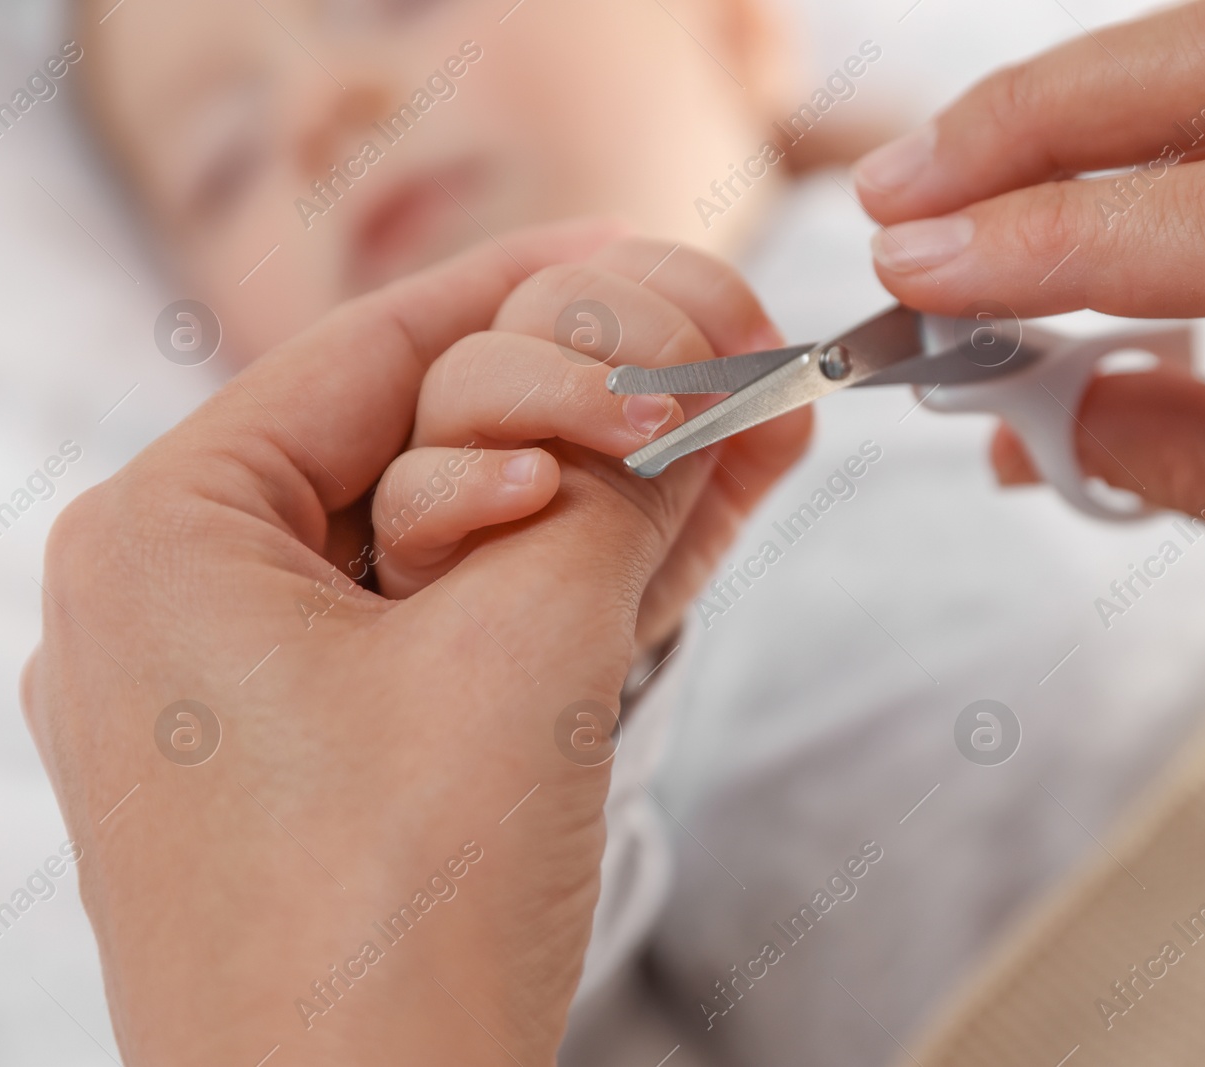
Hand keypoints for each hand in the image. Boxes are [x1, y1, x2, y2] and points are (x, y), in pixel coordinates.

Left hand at [20, 220, 801, 1064]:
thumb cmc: (390, 926)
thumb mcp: (525, 650)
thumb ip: (607, 486)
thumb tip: (685, 371)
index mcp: (167, 536)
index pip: (372, 351)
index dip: (533, 291)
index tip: (648, 253)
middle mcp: (184, 605)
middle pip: (423, 447)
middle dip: (593, 407)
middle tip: (725, 357)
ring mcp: (250, 697)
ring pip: (460, 551)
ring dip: (606, 500)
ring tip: (745, 430)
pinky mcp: (320, 772)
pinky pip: (458, 640)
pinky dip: (568, 593)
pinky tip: (692, 523)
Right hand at [369, 237, 808, 650]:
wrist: (576, 672)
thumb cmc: (636, 567)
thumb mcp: (716, 499)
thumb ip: (760, 438)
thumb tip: (789, 389)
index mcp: (581, 351)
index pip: (621, 267)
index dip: (694, 285)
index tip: (760, 343)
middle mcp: (510, 388)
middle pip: (543, 300)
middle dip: (638, 323)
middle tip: (702, 380)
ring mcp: (450, 457)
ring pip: (468, 374)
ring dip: (567, 387)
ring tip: (646, 433)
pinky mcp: (415, 543)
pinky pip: (415, 491)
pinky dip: (478, 481)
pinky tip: (542, 488)